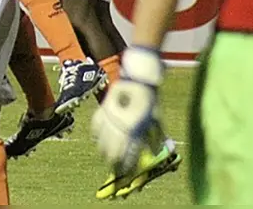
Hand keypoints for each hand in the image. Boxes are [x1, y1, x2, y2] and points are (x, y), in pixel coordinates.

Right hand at [91, 47, 162, 174]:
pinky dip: (97, 135)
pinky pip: (96, 126)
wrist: (139, 78)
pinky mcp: (103, 108)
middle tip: (116, 169)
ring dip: (104, 151)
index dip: (126, 166)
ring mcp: (109, 116)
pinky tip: (99, 139)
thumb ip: (155, 138)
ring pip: (101, 141)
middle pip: (112, 151)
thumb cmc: (150, 100)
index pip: (127, 154)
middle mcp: (119, 124)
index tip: (126, 173)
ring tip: (107, 157)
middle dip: (114, 162)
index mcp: (134, 129)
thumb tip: (154, 153)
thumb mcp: (156, 120)